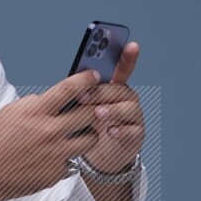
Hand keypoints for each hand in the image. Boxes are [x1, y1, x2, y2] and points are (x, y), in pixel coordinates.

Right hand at [0, 67, 108, 200]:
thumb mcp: (10, 112)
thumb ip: (34, 103)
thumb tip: (54, 98)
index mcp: (36, 112)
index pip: (69, 89)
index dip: (86, 79)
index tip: (94, 76)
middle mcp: (50, 131)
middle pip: (89, 113)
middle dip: (93, 108)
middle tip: (90, 109)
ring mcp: (57, 152)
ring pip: (91, 138)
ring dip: (88, 134)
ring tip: (78, 134)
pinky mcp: (58, 171)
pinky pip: (75, 160)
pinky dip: (69, 157)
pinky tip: (56, 156)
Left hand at [75, 42, 144, 172]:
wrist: (97, 155)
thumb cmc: (86, 126)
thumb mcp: (80, 108)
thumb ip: (78, 94)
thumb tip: (64, 84)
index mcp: (113, 86)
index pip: (122, 68)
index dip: (128, 56)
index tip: (132, 44)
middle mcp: (126, 98)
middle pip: (118, 89)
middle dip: (100, 91)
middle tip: (82, 96)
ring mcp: (133, 115)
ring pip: (127, 107)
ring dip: (111, 109)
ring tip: (97, 114)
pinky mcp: (136, 134)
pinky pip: (132, 130)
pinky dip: (121, 130)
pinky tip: (110, 131)